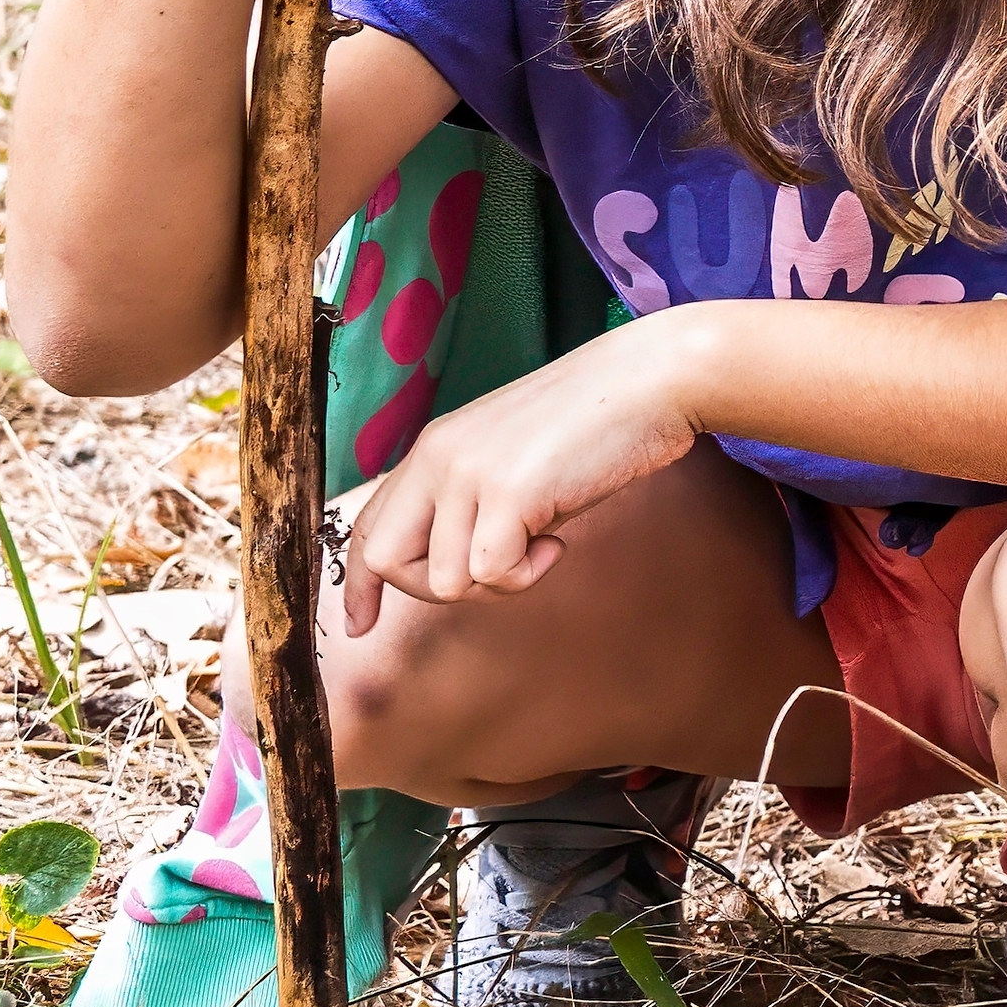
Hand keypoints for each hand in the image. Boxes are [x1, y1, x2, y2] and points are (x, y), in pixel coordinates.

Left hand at [333, 318, 708, 634]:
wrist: (647, 383)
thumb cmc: (594, 425)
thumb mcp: (510, 460)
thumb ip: (470, 500)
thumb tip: (454, 565)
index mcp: (433, 448)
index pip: (368, 525)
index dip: (359, 583)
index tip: (360, 623)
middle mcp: (437, 458)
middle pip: (384, 559)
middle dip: (427, 590)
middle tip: (491, 574)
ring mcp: (469, 475)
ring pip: (443, 580)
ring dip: (496, 582)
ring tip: (540, 545)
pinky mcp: (508, 493)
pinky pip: (492, 574)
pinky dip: (528, 575)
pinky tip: (557, 543)